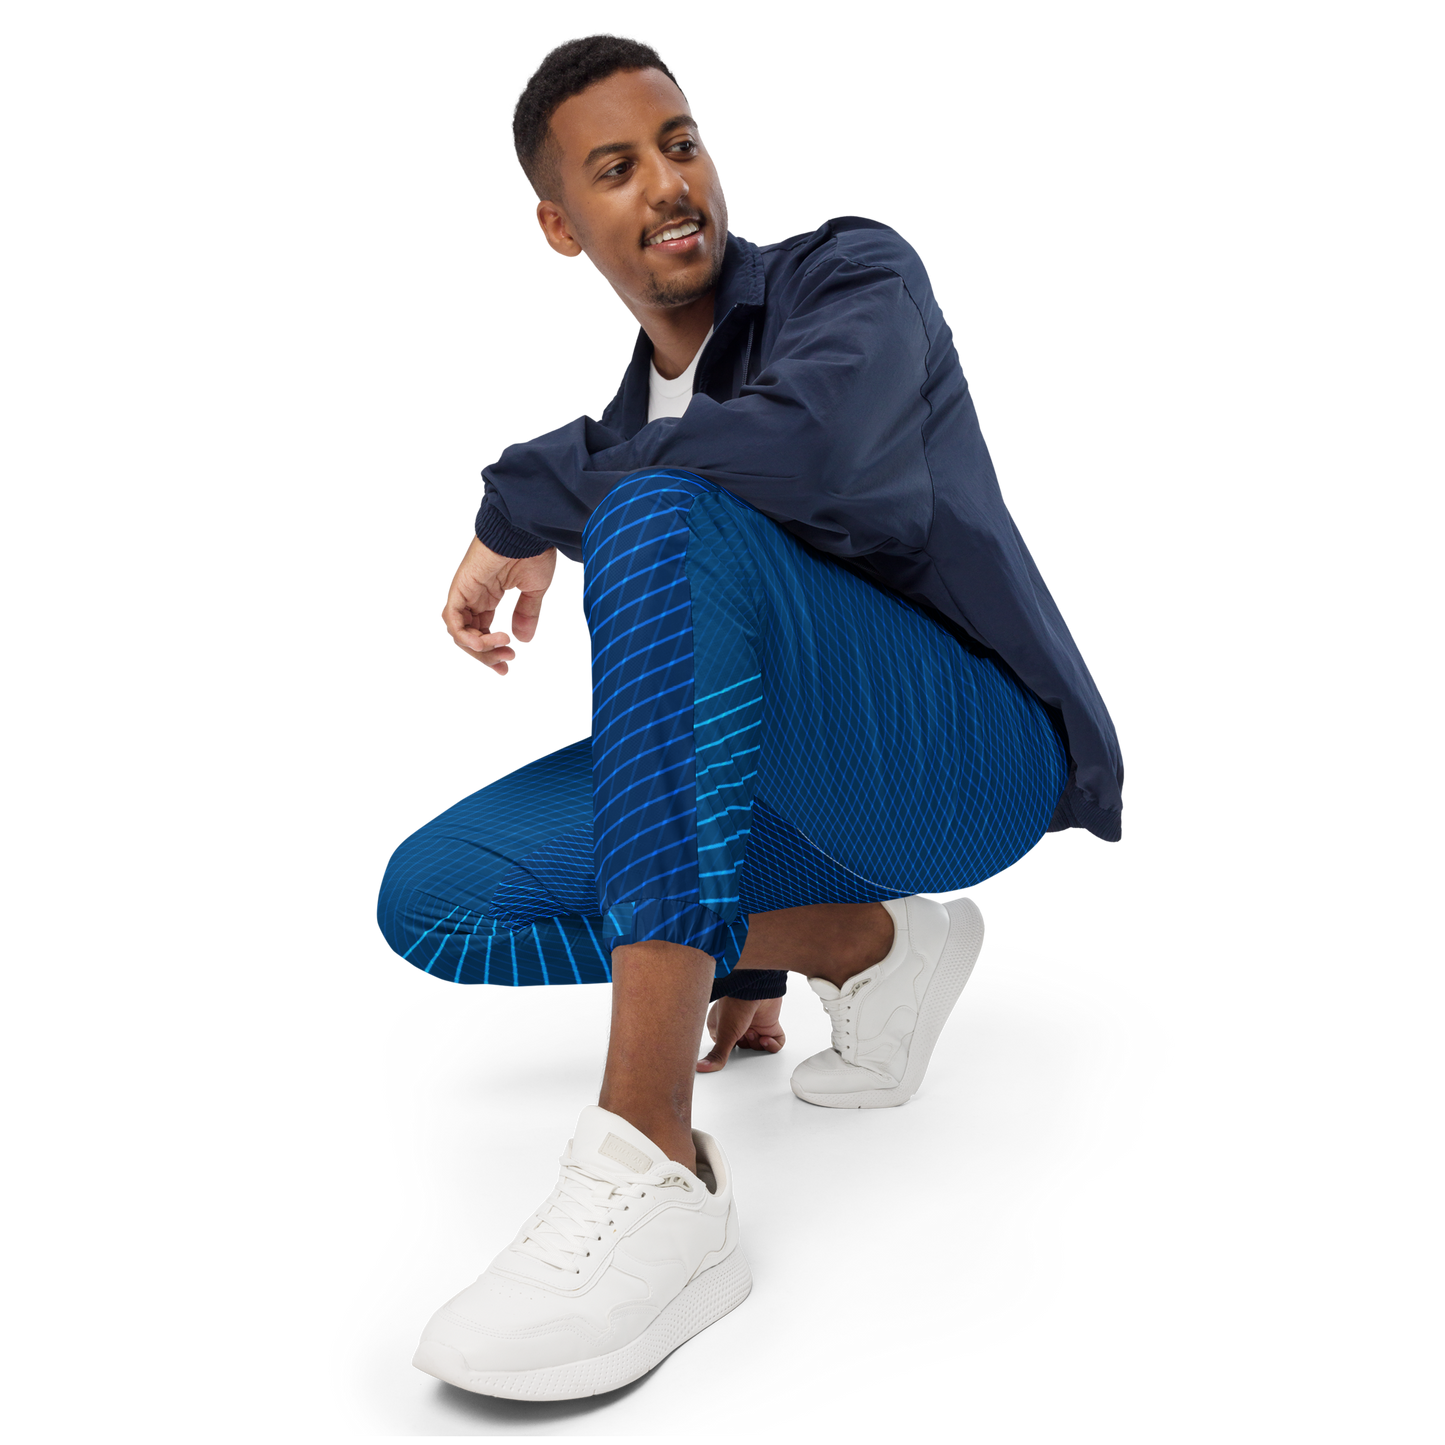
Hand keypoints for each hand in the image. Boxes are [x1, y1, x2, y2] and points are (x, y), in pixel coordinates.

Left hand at [439, 534, 559, 677]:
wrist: (527, 531)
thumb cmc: (533, 551)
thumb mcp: (535, 591)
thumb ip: (528, 615)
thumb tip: (524, 641)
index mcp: (488, 596)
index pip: (481, 632)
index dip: (492, 653)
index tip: (508, 669)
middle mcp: (473, 596)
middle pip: (468, 638)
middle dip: (487, 657)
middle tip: (507, 665)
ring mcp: (464, 593)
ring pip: (458, 634)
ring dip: (481, 651)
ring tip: (505, 652)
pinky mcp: (459, 588)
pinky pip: (455, 622)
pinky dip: (472, 638)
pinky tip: (496, 639)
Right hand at [696, 994, 786, 1071]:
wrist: (756, 987)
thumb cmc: (735, 1007)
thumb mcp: (725, 1036)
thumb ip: (717, 1056)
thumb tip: (698, 1069)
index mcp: (721, 1028)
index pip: (725, 1049)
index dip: (730, 1051)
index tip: (732, 1045)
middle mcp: (738, 1027)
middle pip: (744, 1050)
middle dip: (745, 1046)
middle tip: (744, 1036)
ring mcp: (755, 1025)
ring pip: (758, 1048)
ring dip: (758, 1043)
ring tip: (754, 1032)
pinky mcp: (770, 1024)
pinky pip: (776, 1044)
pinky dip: (773, 1045)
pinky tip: (767, 1038)